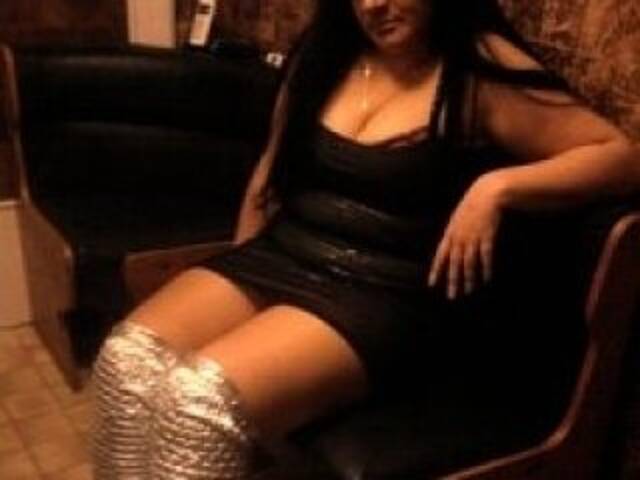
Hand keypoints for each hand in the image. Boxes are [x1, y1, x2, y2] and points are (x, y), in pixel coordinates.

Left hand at [428, 172, 506, 298]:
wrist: (486, 193)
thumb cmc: (471, 205)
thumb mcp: (456, 219)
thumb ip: (452, 234)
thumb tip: (448, 249)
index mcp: (450, 234)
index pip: (440, 256)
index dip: (436, 270)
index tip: (432, 284)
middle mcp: (460, 238)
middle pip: (455, 263)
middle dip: (453, 280)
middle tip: (453, 296)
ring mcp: (473, 238)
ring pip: (469, 262)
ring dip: (469, 278)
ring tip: (469, 291)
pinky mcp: (487, 237)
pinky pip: (486, 256)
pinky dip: (486, 267)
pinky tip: (486, 278)